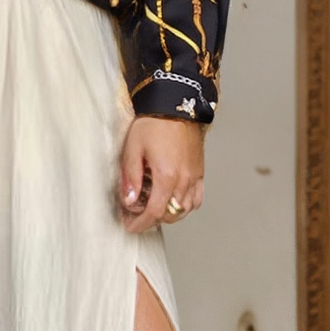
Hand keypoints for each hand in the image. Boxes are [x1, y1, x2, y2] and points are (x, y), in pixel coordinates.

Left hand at [119, 116, 205, 233]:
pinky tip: (173, 199)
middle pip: (170, 214)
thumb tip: (129, 201)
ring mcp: (195, 176)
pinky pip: (197, 198)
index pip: (154, 212)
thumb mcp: (133, 149)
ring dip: (168, 213)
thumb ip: (131, 178)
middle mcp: (184, 179)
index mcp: (166, 176)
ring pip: (184, 209)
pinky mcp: (200, 170)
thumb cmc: (154, 123)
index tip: (130, 226)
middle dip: (151, 219)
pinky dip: (185, 205)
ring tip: (153, 206)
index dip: (140, 223)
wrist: (175, 104)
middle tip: (136, 213)